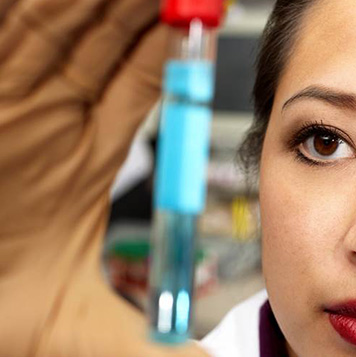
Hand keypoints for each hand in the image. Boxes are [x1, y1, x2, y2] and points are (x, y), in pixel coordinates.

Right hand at [0, 0, 206, 355]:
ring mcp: (4, 88)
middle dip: (150, 5)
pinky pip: (5, 24)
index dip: (179, 44)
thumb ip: (145, 347)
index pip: (144, 79)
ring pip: (61, 19)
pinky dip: (32, 4)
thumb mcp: (72, 325)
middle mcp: (47, 111)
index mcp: (83, 151)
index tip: (213, 15)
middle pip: (110, 34)